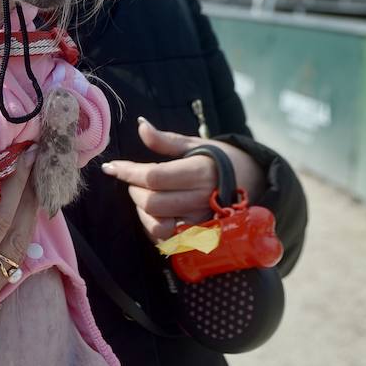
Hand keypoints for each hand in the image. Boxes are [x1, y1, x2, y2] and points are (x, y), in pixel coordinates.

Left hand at [101, 117, 265, 242]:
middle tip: (134, 181)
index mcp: (198, 172)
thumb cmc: (221, 160)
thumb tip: (141, 125)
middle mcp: (200, 198)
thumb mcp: (196, 144)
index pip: (153, 176)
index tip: (111, 167)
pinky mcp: (200, 236)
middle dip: (133, 190)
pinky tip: (154, 214)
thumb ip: (166, 140)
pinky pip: (167, 239)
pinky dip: (153, 228)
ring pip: (156, 224)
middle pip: (150, 202)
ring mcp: (200, 220)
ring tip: (145, 197)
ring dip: (142, 212)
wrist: (254, 183)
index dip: (127, 172)